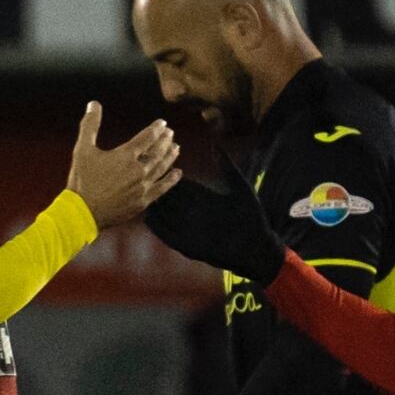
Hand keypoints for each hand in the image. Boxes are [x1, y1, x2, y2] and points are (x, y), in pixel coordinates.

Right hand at [67, 101, 179, 229]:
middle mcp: (138, 170)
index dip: (156, 129)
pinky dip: (171, 180)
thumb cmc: (81, 180)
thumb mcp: (82, 149)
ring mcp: (142, 187)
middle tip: (170, 134)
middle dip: (165, 141)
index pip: (147, 138)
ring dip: (170, 157)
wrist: (82, 212)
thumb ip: (90, 125)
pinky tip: (178, 173)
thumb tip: (94, 103)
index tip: (163, 123)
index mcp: (125, 155)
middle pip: (157, 152)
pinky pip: (162, 189)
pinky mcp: (143, 201)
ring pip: (161, 168)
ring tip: (176, 148)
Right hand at [145, 148, 285, 288]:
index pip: (185, 186)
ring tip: (138, 197)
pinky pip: (169, 236)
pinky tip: (148, 219)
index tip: (159, 165)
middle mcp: (196, 215)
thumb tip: (216, 145)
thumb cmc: (252, 218)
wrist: (256, 249)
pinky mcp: (188, 247)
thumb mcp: (240, 189)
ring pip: (167, 217)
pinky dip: (158, 228)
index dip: (172, 177)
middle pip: (173, 200)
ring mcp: (191, 231)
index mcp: (206, 200)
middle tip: (141, 178)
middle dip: (159, 191)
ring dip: (155, 209)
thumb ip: (227, 168)